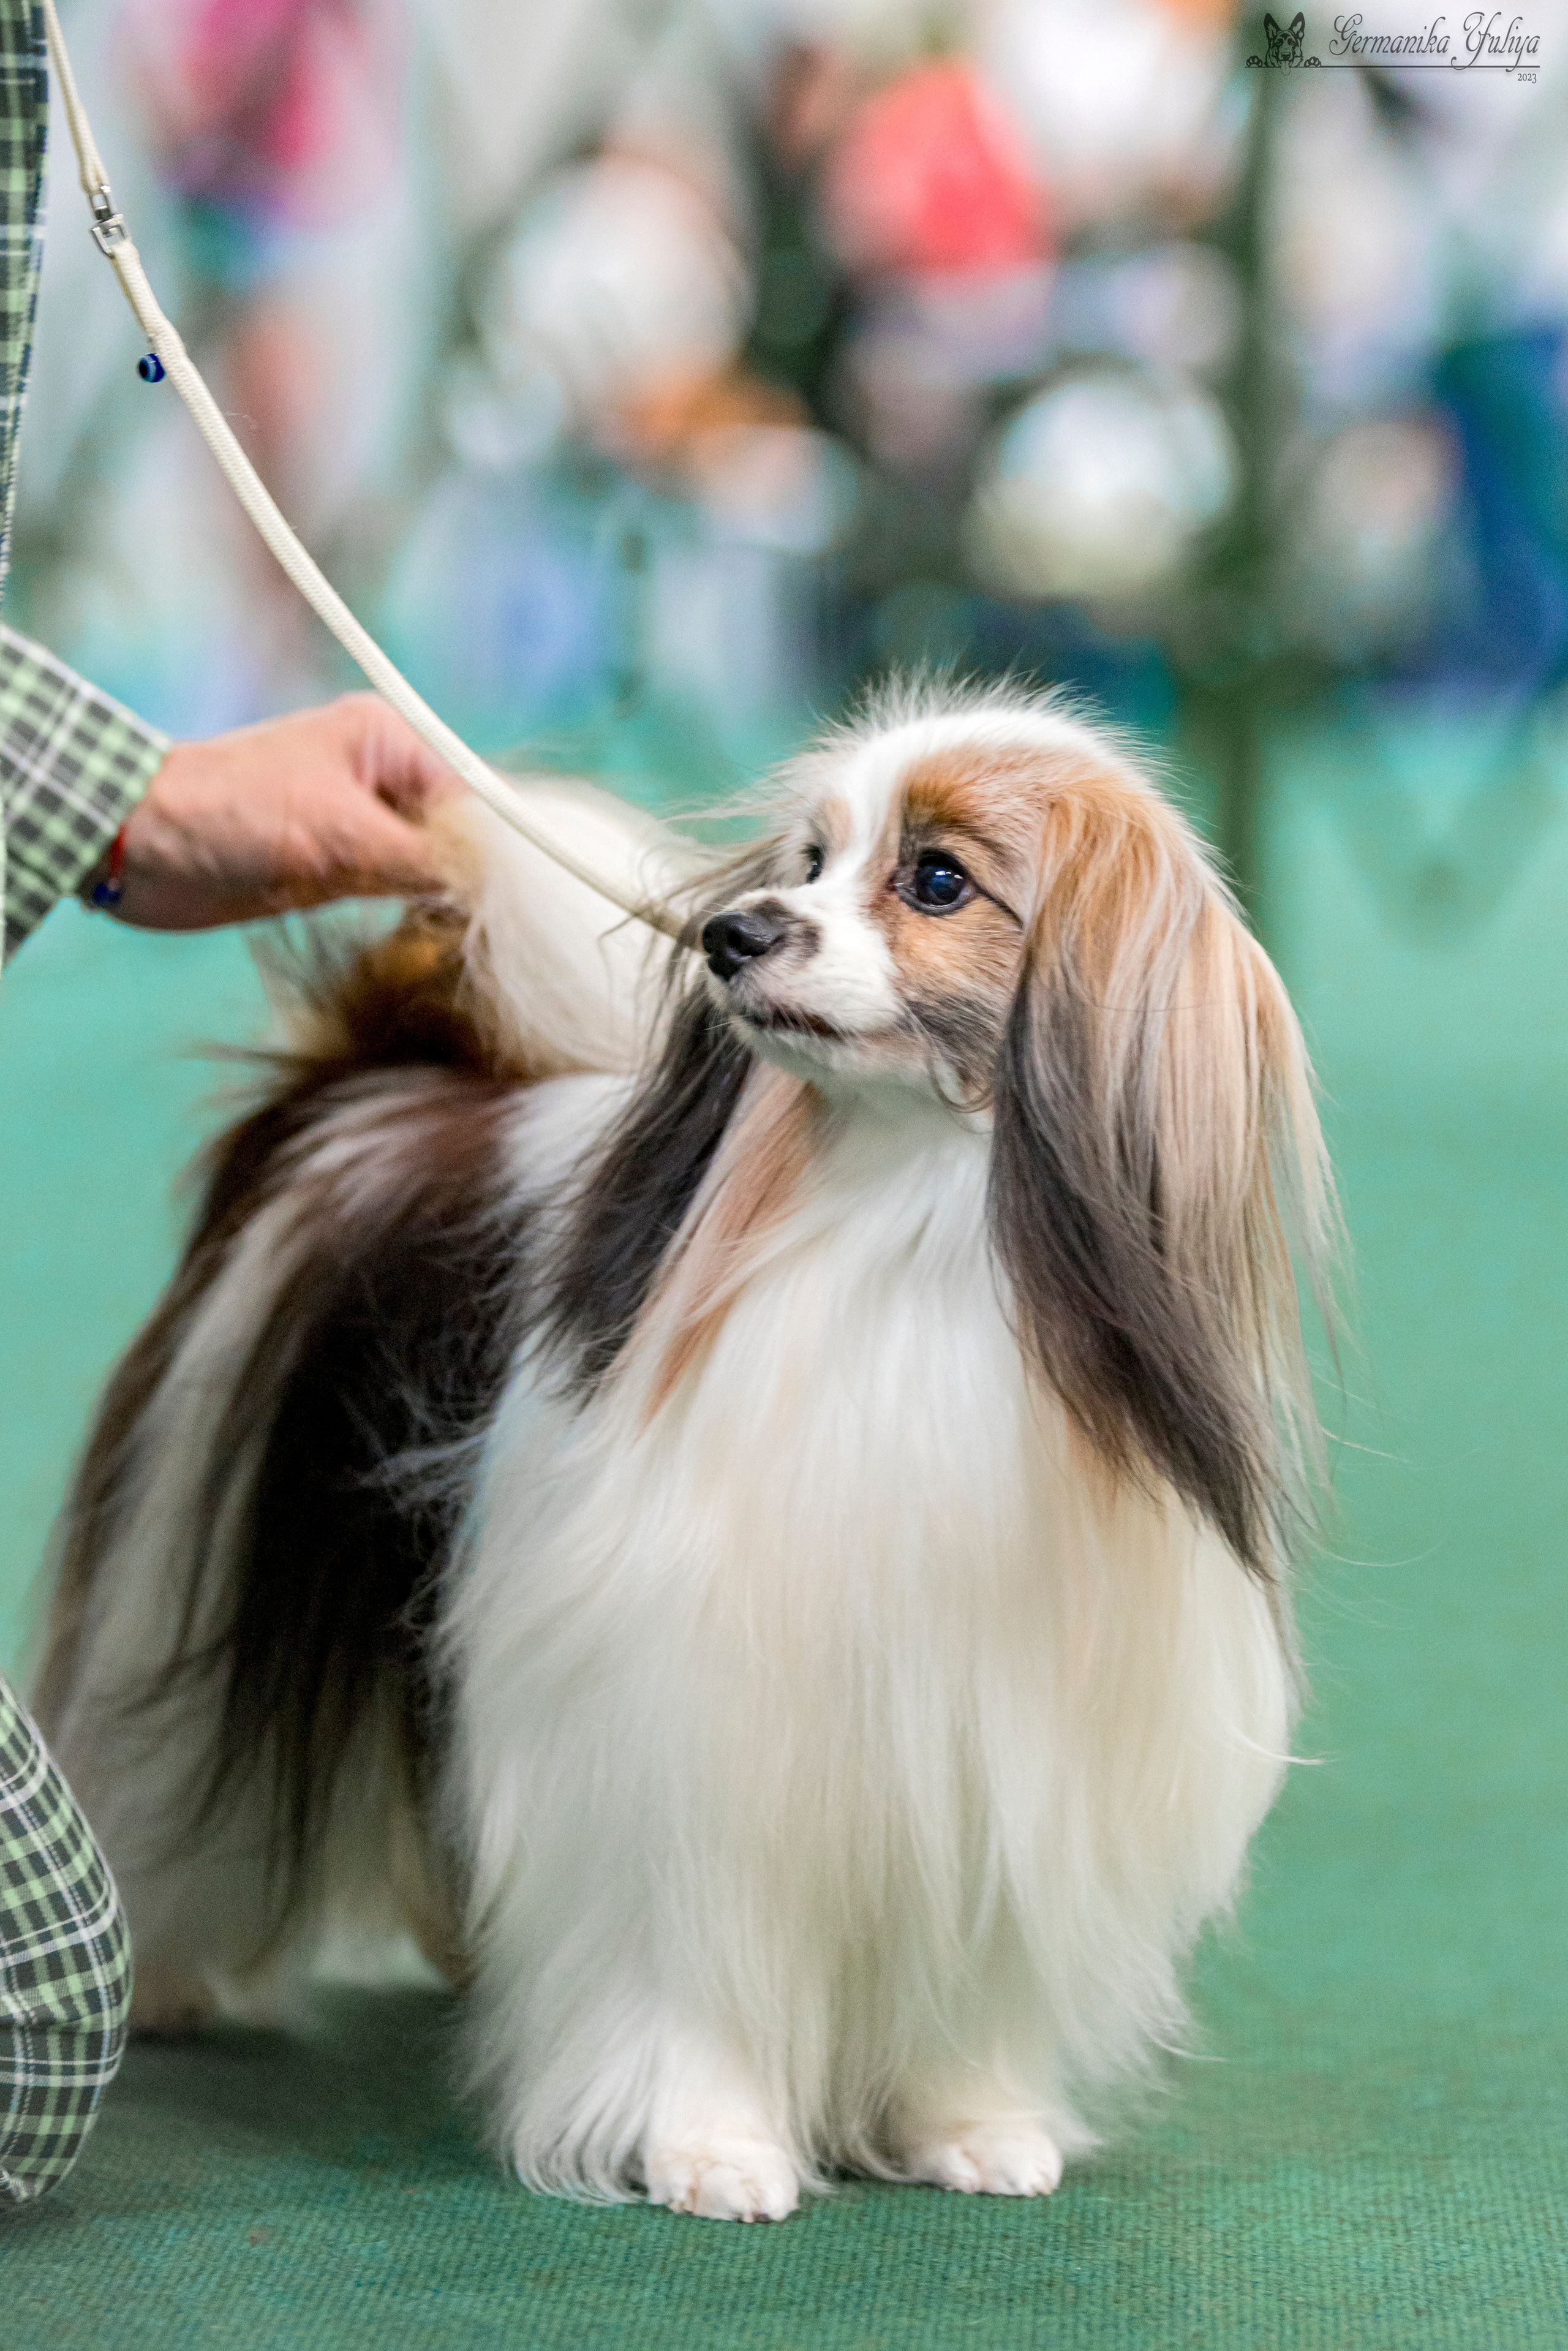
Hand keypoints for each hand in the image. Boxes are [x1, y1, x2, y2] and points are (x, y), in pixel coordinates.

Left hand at [91, 694, 461, 930]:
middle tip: (482, 932)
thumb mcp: (343, 836)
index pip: (472, 800)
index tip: (509, 906)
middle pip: (456, 835)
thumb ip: (426, 862)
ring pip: (430, 870)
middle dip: (469, 881)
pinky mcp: (334, 869)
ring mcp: (357, 826)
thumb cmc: (232, 814)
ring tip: (456, 942)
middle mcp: (379, 778)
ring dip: (441, 906)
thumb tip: (498, 890)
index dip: (494, 854)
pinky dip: (412, 920)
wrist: (139, 846)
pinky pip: (396, 896)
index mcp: (387, 740)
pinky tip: (424, 945)